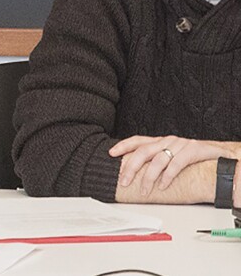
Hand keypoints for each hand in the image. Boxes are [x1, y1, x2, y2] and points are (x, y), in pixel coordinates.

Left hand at [110, 135, 231, 194]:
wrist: (219, 154)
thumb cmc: (192, 158)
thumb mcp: (170, 157)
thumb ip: (155, 161)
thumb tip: (134, 174)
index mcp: (160, 141)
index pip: (138, 140)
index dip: (123, 146)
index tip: (110, 153)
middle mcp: (168, 140)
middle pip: (144, 152)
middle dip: (131, 168)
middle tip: (124, 181)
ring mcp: (180, 144)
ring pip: (159, 160)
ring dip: (149, 177)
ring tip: (145, 190)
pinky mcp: (193, 150)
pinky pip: (176, 164)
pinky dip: (168, 176)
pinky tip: (163, 186)